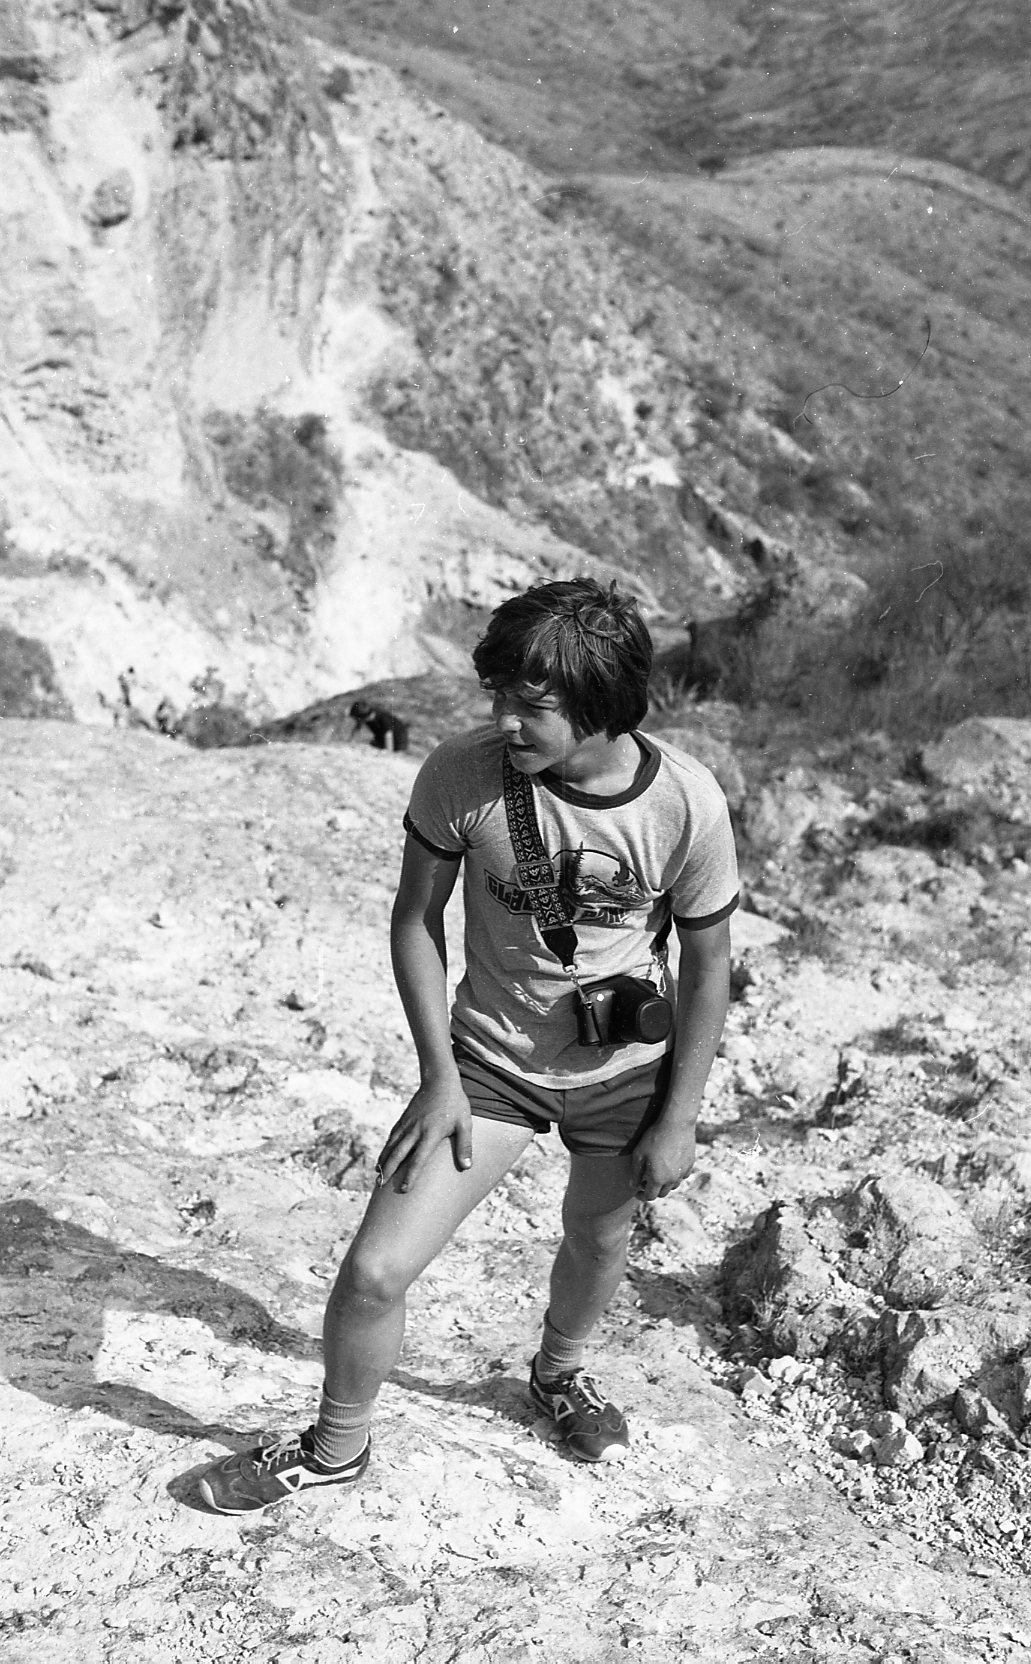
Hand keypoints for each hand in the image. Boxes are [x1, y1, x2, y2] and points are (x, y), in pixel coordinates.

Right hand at [375, 1071, 472, 1193]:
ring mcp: (408, 1124)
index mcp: (431, 1134)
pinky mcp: (404, 1119)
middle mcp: (416, 1130)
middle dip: (388, 1171)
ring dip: (383, 1161)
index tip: (404, 1189)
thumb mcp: (465, 1124)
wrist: (440, 1080)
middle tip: (380, 1186)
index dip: (411, 1175)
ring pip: (392, 1145)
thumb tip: (467, 1167)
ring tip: (377, 1176)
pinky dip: (386, 1148)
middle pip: (398, 1154)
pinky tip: (382, 1157)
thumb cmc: (455, 1104)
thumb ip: (465, 1145)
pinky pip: (392, 1136)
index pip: (419, 1159)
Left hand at [631, 1120, 695, 1200]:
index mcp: (658, 1179)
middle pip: (662, 1193)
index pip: (650, 1196)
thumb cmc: (655, 1138)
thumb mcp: (639, 1154)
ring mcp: (682, 1172)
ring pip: (673, 1186)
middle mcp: (672, 1179)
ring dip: (665, 1184)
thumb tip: (633, 1185)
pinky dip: (675, 1175)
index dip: (641, 1195)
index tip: (637, 1191)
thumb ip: (635, 1172)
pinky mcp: (690, 1164)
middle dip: (653, 1190)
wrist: (676, 1124)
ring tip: (658, 1173)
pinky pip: (682, 1176)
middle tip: (646, 1181)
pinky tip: (670, 1166)